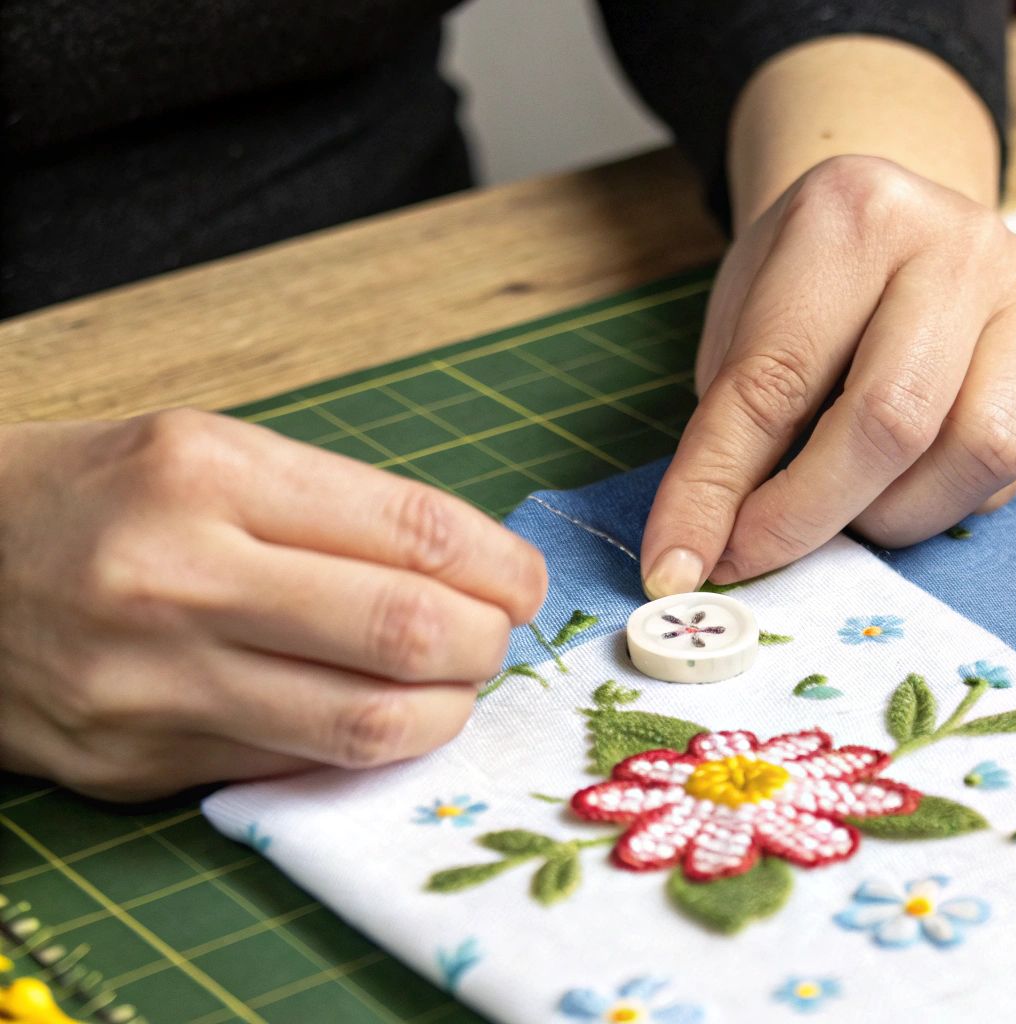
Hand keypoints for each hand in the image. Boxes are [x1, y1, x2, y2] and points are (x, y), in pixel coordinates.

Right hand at [0, 410, 546, 800]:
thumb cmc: (95, 496)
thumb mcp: (210, 452)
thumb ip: (338, 509)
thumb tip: (476, 575)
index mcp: (206, 474)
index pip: (413, 533)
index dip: (501, 567)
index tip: (523, 582)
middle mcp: (175, 578)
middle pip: (405, 634)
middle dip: (485, 644)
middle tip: (490, 637)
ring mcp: (149, 683)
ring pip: (365, 725)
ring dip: (440, 711)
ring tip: (443, 684)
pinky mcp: (132, 763)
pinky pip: (293, 765)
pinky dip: (351, 743)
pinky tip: (357, 710)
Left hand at [640, 155, 1015, 595]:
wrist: (902, 229)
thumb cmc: (813, 285)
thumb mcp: (745, 327)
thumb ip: (730, 432)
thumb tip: (701, 555)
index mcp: (855, 212)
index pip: (777, 378)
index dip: (719, 488)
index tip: (680, 561)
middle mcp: (960, 244)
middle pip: (892, 421)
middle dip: (809, 515)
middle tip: (757, 554)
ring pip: (979, 452)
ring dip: (895, 514)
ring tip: (847, 505)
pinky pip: (1015, 469)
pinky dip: (947, 500)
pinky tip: (909, 475)